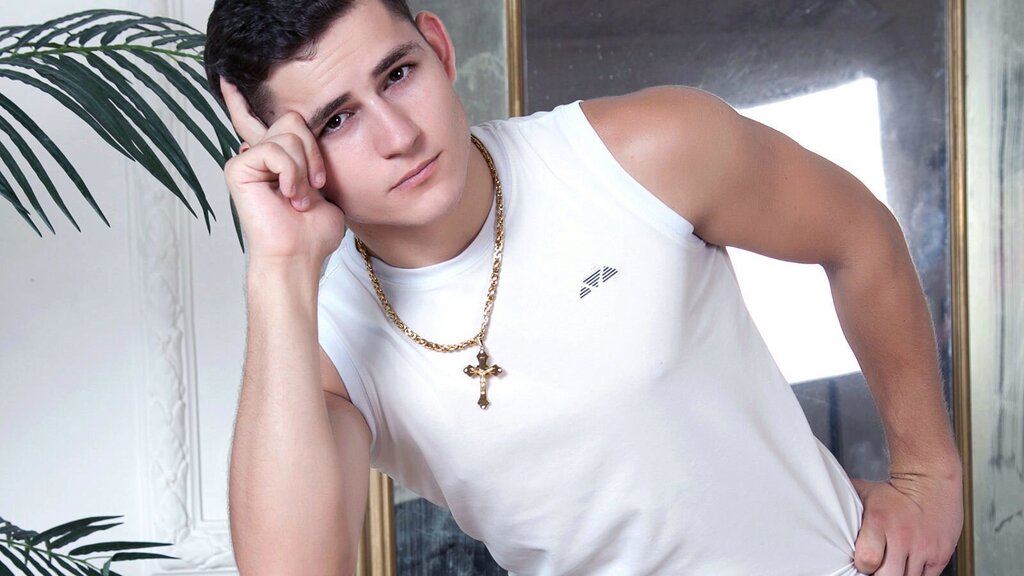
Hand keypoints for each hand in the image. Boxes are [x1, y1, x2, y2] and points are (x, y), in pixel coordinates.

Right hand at [220, 78, 344, 265]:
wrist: (299, 256)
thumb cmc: (313, 232)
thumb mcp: (325, 186)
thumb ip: (313, 158)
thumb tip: (307, 131)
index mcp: (274, 159)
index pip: (257, 120)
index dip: (240, 100)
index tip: (226, 79)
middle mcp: (256, 155)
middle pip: (292, 120)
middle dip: (313, 152)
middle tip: (316, 185)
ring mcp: (246, 160)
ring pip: (288, 134)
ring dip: (305, 169)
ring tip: (301, 197)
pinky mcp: (238, 168)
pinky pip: (274, 150)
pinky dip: (291, 173)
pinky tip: (290, 195)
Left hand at [851, 464, 962, 574]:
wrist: (931, 480)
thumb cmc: (894, 491)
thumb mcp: (865, 494)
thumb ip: (848, 510)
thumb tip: (827, 516)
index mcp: (879, 520)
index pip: (867, 560)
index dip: (862, 566)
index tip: (863, 562)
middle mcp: (902, 536)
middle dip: (879, 575)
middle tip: (877, 568)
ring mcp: (924, 547)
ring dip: (898, 575)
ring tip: (893, 565)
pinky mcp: (940, 555)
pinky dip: (915, 575)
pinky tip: (908, 565)